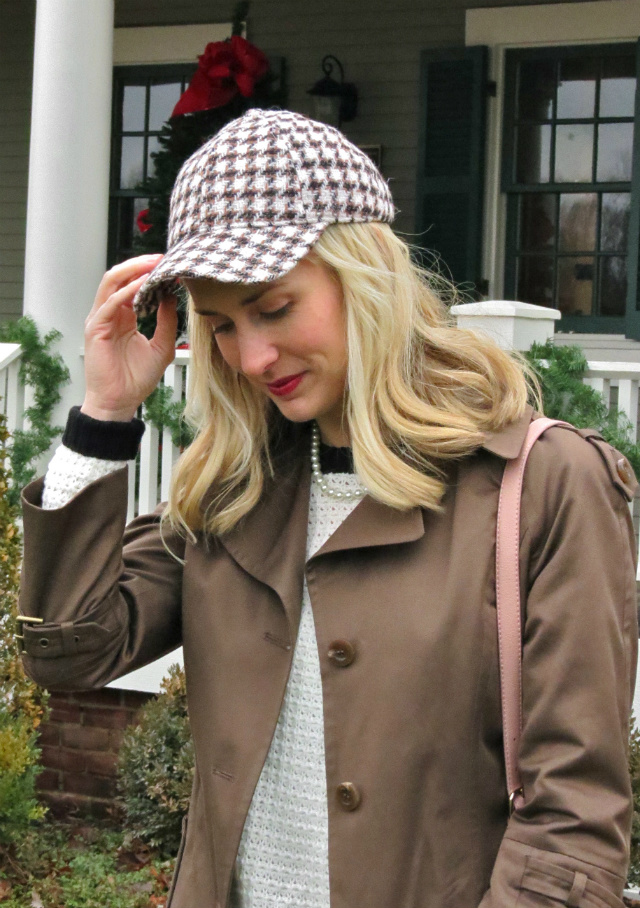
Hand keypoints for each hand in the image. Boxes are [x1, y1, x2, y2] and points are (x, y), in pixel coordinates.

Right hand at [81, 255, 177, 420]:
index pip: (133, 284)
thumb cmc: (136, 379)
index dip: (150, 273)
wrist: (120, 402)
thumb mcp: (162, 347)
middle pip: (120, 276)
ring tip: (153, 263)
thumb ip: (167, 322)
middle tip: (163, 257)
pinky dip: (126, 291)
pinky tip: (143, 284)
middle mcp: (110, 313)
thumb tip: (173, 296)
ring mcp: (100, 319)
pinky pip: (110, 302)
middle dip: (141, 264)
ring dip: (133, 270)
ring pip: (111, 282)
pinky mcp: (95, 328)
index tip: (171, 265)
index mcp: (124, 316)